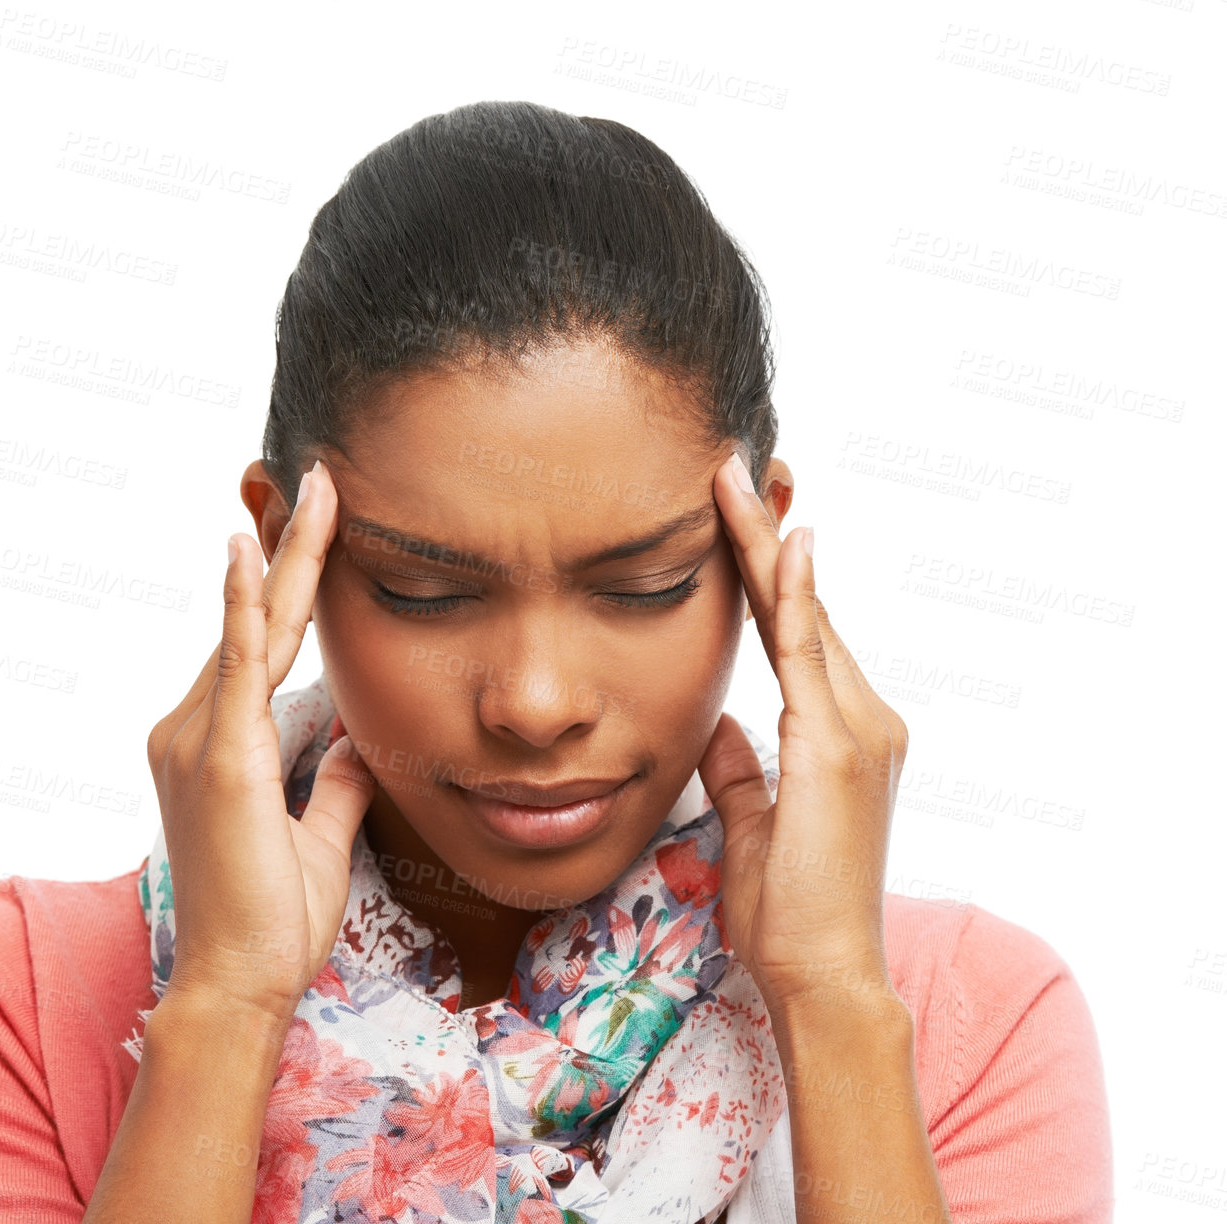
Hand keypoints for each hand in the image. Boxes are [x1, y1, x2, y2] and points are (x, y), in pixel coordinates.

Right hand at [145, 459, 374, 1022]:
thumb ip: (331, 784)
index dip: (282, 586)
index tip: (305, 528)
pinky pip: (238, 663)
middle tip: (317, 480)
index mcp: (213, 746)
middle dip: (287, 550)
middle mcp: (191, 729)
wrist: (240, 982)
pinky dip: (248, 603)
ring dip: (284, 556)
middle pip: (251, 621)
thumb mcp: (316, 838)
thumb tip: (356, 745)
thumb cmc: (271, 922)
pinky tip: (255, 551)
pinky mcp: (219, 755)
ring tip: (315, 491)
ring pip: (250, 627)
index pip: (256, 646)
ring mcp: (197, 738)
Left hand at [696, 450, 909, 1016]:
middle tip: (734, 468)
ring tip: (732, 480)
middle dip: (766, 537)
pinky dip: (794, 595)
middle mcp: (863, 719)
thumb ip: (739, 770)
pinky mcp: (840, 746)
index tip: (738, 514)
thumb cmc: (789, 912)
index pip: (796, 634)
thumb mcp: (752, 825)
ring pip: (805, 616)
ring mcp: (860, 729)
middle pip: (803, 610)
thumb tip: (715, 727)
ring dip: (767, 546)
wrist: (822, 974)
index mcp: (840, 735)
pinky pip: (808, 654)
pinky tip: (780, 546)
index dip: (767, 573)